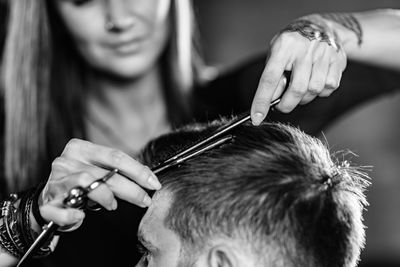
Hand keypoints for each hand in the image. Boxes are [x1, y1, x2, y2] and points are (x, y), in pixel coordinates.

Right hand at [37, 139, 160, 228]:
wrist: (49, 197)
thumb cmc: (78, 181)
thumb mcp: (97, 168)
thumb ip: (118, 169)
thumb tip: (147, 176)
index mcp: (81, 148)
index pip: (115, 156)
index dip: (138, 170)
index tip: (153, 183)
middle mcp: (67, 161)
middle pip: (105, 173)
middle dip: (131, 189)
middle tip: (144, 200)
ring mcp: (55, 181)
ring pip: (87, 185)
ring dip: (106, 197)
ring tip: (112, 205)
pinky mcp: (46, 203)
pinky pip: (60, 210)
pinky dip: (72, 215)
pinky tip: (80, 216)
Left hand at [250, 17, 346, 124]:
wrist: (320, 25)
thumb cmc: (292, 44)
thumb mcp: (275, 54)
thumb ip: (272, 77)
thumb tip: (270, 101)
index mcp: (284, 47)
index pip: (270, 78)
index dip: (262, 101)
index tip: (256, 118)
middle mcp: (304, 49)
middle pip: (297, 89)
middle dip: (287, 105)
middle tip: (281, 106)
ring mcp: (324, 53)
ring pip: (314, 90)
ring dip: (304, 98)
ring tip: (299, 90)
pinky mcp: (338, 59)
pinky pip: (329, 88)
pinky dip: (320, 92)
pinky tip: (315, 82)